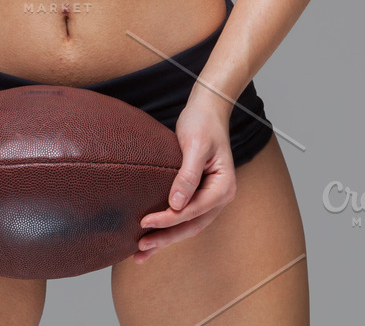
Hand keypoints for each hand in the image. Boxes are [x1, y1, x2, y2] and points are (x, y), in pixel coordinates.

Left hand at [133, 95, 238, 260]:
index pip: (194, 210)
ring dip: (165, 239)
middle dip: (166, 238)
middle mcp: (219, 196)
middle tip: (141, 247)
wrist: (207, 110)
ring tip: (140, 253)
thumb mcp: (195, 145)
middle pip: (192, 225)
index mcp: (223, 186)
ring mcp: (209, 198)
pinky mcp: (197, 195)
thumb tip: (176, 205)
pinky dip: (168, 227)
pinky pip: (183, 216)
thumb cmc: (202, 123)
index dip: (170, 219)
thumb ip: (187, 175)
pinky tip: (150, 235)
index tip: (146, 221)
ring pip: (187, 226)